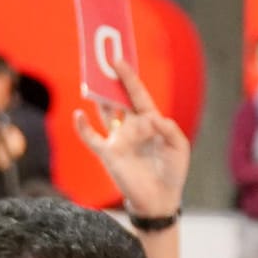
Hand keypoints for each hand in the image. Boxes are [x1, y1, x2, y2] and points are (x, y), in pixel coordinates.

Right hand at [74, 63, 188, 218]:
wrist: (160, 199)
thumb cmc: (172, 171)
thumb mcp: (178, 147)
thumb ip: (169, 130)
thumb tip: (152, 118)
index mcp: (149, 119)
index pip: (136, 93)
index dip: (128, 76)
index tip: (117, 59)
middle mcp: (131, 125)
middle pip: (117, 97)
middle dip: (109, 80)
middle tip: (99, 61)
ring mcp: (118, 138)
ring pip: (104, 112)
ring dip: (97, 97)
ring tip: (89, 79)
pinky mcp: (108, 153)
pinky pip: (91, 138)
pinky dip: (83, 127)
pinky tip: (79, 114)